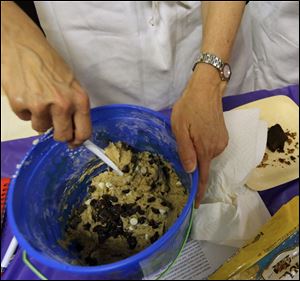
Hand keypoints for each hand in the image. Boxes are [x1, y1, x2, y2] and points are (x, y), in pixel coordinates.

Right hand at [1, 2, 91, 146]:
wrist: (23, 45)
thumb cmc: (50, 64)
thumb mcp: (71, 85)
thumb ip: (74, 108)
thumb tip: (72, 131)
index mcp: (80, 100)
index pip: (84, 131)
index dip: (78, 141)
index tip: (73, 143)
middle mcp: (63, 105)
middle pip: (63, 136)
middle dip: (58, 134)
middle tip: (54, 124)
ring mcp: (41, 106)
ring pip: (41, 129)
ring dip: (40, 119)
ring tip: (38, 99)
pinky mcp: (21, 104)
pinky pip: (25, 119)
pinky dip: (25, 110)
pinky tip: (26, 94)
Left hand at [171, 64, 228, 207]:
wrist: (206, 89)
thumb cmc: (189, 107)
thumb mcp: (180, 128)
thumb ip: (185, 151)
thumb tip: (191, 172)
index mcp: (205, 149)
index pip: (203, 177)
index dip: (200, 192)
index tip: (196, 205)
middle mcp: (217, 149)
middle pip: (203, 165)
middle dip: (193, 165)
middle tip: (180, 148)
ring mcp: (221, 142)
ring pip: (206, 156)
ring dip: (197, 153)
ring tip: (187, 136)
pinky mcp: (223, 135)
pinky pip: (210, 148)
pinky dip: (202, 147)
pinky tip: (196, 134)